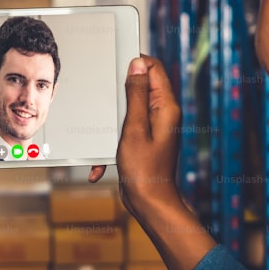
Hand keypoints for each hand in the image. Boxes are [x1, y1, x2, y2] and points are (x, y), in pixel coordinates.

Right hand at [88, 55, 213, 269]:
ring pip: (128, 111)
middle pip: (139, 89)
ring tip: (106, 141)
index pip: (153, 69)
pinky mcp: (143, 141)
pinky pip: (125, 132)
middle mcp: (163, 114)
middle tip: (108, 110)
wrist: (149, 203)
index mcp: (166, 107)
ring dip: (112, 125)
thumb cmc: (144, 170)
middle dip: (118, 97)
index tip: (115, 72)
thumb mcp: (134, 129)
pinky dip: (112, 144)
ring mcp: (153, 128)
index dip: (135, 65)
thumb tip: (138, 65)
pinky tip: (102, 164)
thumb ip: (136, 95)